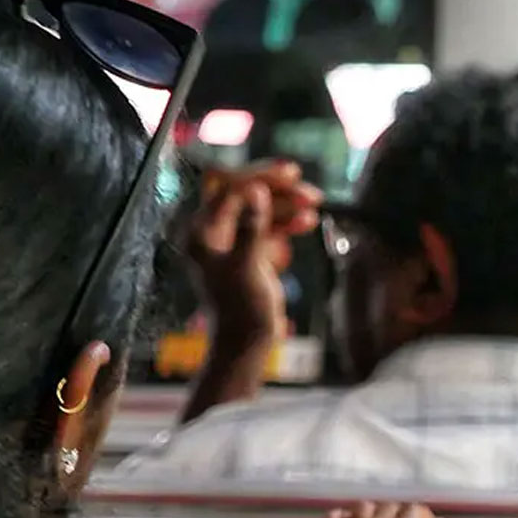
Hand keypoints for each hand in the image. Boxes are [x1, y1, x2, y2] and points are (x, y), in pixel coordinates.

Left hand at [186, 160, 321, 348]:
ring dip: (287, 205)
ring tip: (315, 202)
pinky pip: (268, 227)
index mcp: (202, 233)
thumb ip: (251, 227)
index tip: (290, 173)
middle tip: (305, 186)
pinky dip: (287, 222)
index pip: (229, 190)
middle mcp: (213, 233)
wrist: (247, 344)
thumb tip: (256, 191)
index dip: (260, 177)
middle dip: (277, 190)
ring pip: (260, 210)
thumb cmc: (241, 309)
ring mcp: (231, 242)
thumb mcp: (246, 267)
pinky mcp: (248, 253)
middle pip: (246, 195)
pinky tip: (308, 222)